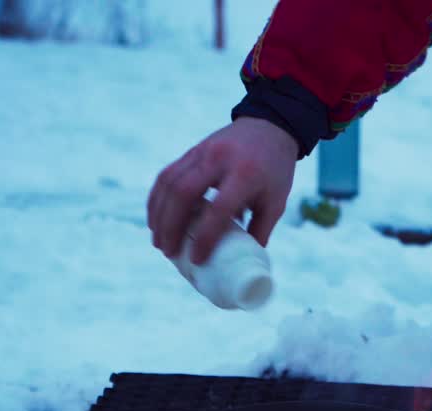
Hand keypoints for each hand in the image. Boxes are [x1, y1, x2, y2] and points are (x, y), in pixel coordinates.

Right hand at [148, 118, 298, 264]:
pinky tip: (155, 217)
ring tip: (158, 240)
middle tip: (168, 252)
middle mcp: (220, 160)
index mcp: (246, 174)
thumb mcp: (276, 201)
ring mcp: (203, 151)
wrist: (271, 126)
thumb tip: (243, 263)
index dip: (206, 237)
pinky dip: (157, 198)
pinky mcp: (193, 150)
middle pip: (184, 193)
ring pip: (170, 182)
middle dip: (171, 226)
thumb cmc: (275, 170)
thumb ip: (259, 230)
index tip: (197, 259)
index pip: (219, 209)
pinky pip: (167, 174)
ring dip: (159, 214)